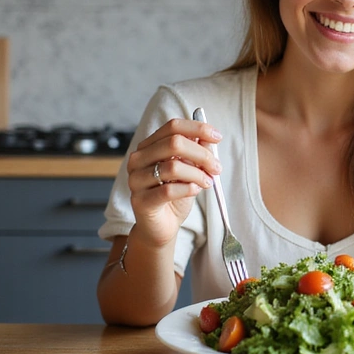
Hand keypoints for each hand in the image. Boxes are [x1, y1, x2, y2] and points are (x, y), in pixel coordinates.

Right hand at [126, 118, 222, 248]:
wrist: (162, 226)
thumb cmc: (175, 195)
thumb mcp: (190, 169)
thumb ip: (198, 152)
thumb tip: (211, 138)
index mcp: (149, 146)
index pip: (172, 126)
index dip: (197, 128)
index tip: (217, 137)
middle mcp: (138, 159)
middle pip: (174, 143)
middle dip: (202, 154)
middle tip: (216, 167)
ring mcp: (136, 179)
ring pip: (173, 166)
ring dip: (197, 174)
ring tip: (207, 182)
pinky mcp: (140, 201)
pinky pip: (168, 190)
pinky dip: (188, 189)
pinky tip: (195, 191)